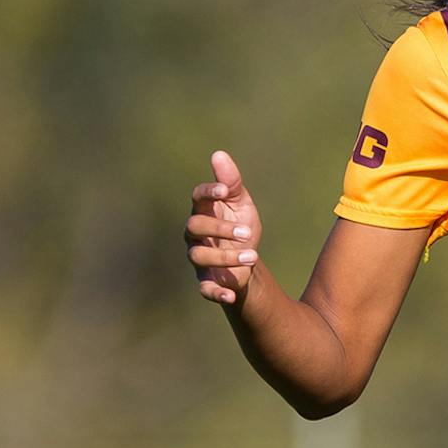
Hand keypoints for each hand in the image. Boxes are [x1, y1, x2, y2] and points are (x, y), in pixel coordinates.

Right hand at [184, 150, 262, 305]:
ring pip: (200, 256)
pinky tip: (230, 293)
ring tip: (253, 256)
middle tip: (248, 233)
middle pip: (195, 226)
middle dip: (221, 229)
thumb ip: (231, 182)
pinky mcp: (207, 280)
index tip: (223, 191)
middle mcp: (196, 234)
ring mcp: (199, 257)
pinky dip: (215, 292)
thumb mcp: (241, 204)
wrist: (249, 261)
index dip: (207, 192)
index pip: (197, 198)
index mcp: (205, 211)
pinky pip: (204, 288)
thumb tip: (218, 154)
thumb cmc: (240, 226)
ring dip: (226, 257)